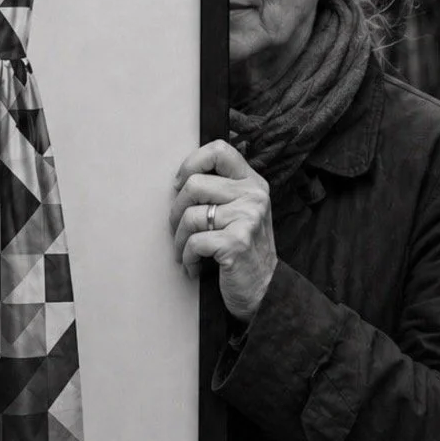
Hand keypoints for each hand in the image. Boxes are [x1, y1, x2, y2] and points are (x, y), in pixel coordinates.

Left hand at [170, 140, 277, 321]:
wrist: (264, 290)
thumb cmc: (243, 249)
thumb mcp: (241, 212)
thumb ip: (222, 190)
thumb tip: (181, 180)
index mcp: (252, 183)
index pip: (219, 150)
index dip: (191, 163)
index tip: (180, 184)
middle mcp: (253, 196)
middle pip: (194, 185)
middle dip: (175, 211)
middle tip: (177, 229)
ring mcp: (247, 218)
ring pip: (190, 216)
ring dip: (178, 239)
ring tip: (184, 252)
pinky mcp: (237, 242)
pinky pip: (194, 242)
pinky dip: (187, 258)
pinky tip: (193, 266)